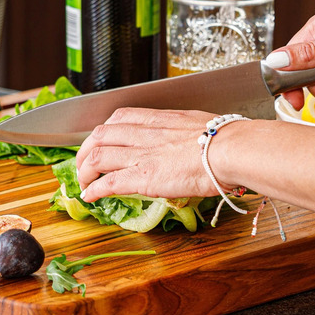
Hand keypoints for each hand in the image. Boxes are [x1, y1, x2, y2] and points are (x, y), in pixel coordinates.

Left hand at [75, 108, 231, 201]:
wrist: (231, 150)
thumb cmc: (225, 138)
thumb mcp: (196, 123)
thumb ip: (180, 129)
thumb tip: (183, 136)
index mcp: (157, 119)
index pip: (118, 118)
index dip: (103, 132)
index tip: (100, 141)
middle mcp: (143, 134)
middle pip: (99, 137)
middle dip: (85, 151)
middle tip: (83, 164)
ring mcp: (141, 155)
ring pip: (97, 158)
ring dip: (84, 172)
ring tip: (83, 182)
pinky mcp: (143, 178)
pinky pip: (109, 183)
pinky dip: (94, 189)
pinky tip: (89, 196)